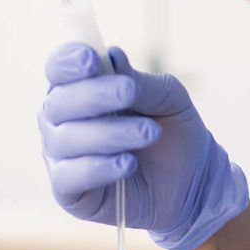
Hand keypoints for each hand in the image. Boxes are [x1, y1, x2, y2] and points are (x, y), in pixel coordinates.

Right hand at [39, 44, 248, 249]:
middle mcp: (61, 121)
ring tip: (149, 133)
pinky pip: (68, 178)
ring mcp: (61, 157)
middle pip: (58, 103)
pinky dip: (99, 168)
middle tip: (129, 92)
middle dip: (94, 95)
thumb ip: (139, 82)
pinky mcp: (69, 193)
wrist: (192, 181)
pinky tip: (129, 163)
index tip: (92, 59)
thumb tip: (112, 56)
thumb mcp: (167, 98)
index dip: (69, 62)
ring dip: (109, 133)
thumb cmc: (172, 131)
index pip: (59, 68)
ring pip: (65, 140)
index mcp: (78, 89)